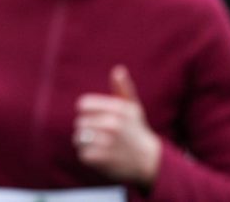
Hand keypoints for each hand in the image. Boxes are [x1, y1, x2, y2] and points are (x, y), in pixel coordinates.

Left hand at [73, 65, 161, 186]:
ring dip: (86, 143)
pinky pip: (83, 154)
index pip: (83, 104)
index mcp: (117, 109)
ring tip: (99, 145)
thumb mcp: (133, 108)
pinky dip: (89, 156)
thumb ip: (123, 88)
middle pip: (80, 122)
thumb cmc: (136, 130)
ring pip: (79, 139)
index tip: (95, 117)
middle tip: (100, 134)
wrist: (150, 160)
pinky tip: (101, 156)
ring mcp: (107, 143)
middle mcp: (112, 124)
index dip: (87, 111)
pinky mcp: (103, 159)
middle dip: (87, 129)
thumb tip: (118, 69)